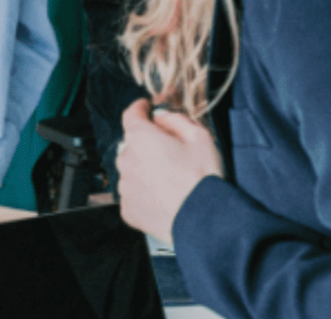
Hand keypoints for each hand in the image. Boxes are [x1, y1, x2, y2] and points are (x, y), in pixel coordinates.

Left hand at [116, 99, 221, 244]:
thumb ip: (175, 119)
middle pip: (133, 145)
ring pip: (133, 171)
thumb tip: (161, 117)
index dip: (140, 109)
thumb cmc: (203, 177)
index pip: (131, 114)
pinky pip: (135, 195)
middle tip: (172, 154)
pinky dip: (146, 194)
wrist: (205, 222)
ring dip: (146, 171)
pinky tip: (165, 198)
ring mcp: (126, 188)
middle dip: (148, 145)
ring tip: (171, 181)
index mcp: (140, 138)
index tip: (146, 108)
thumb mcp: (199, 136)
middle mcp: (126, 161)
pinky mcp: (129, 211)